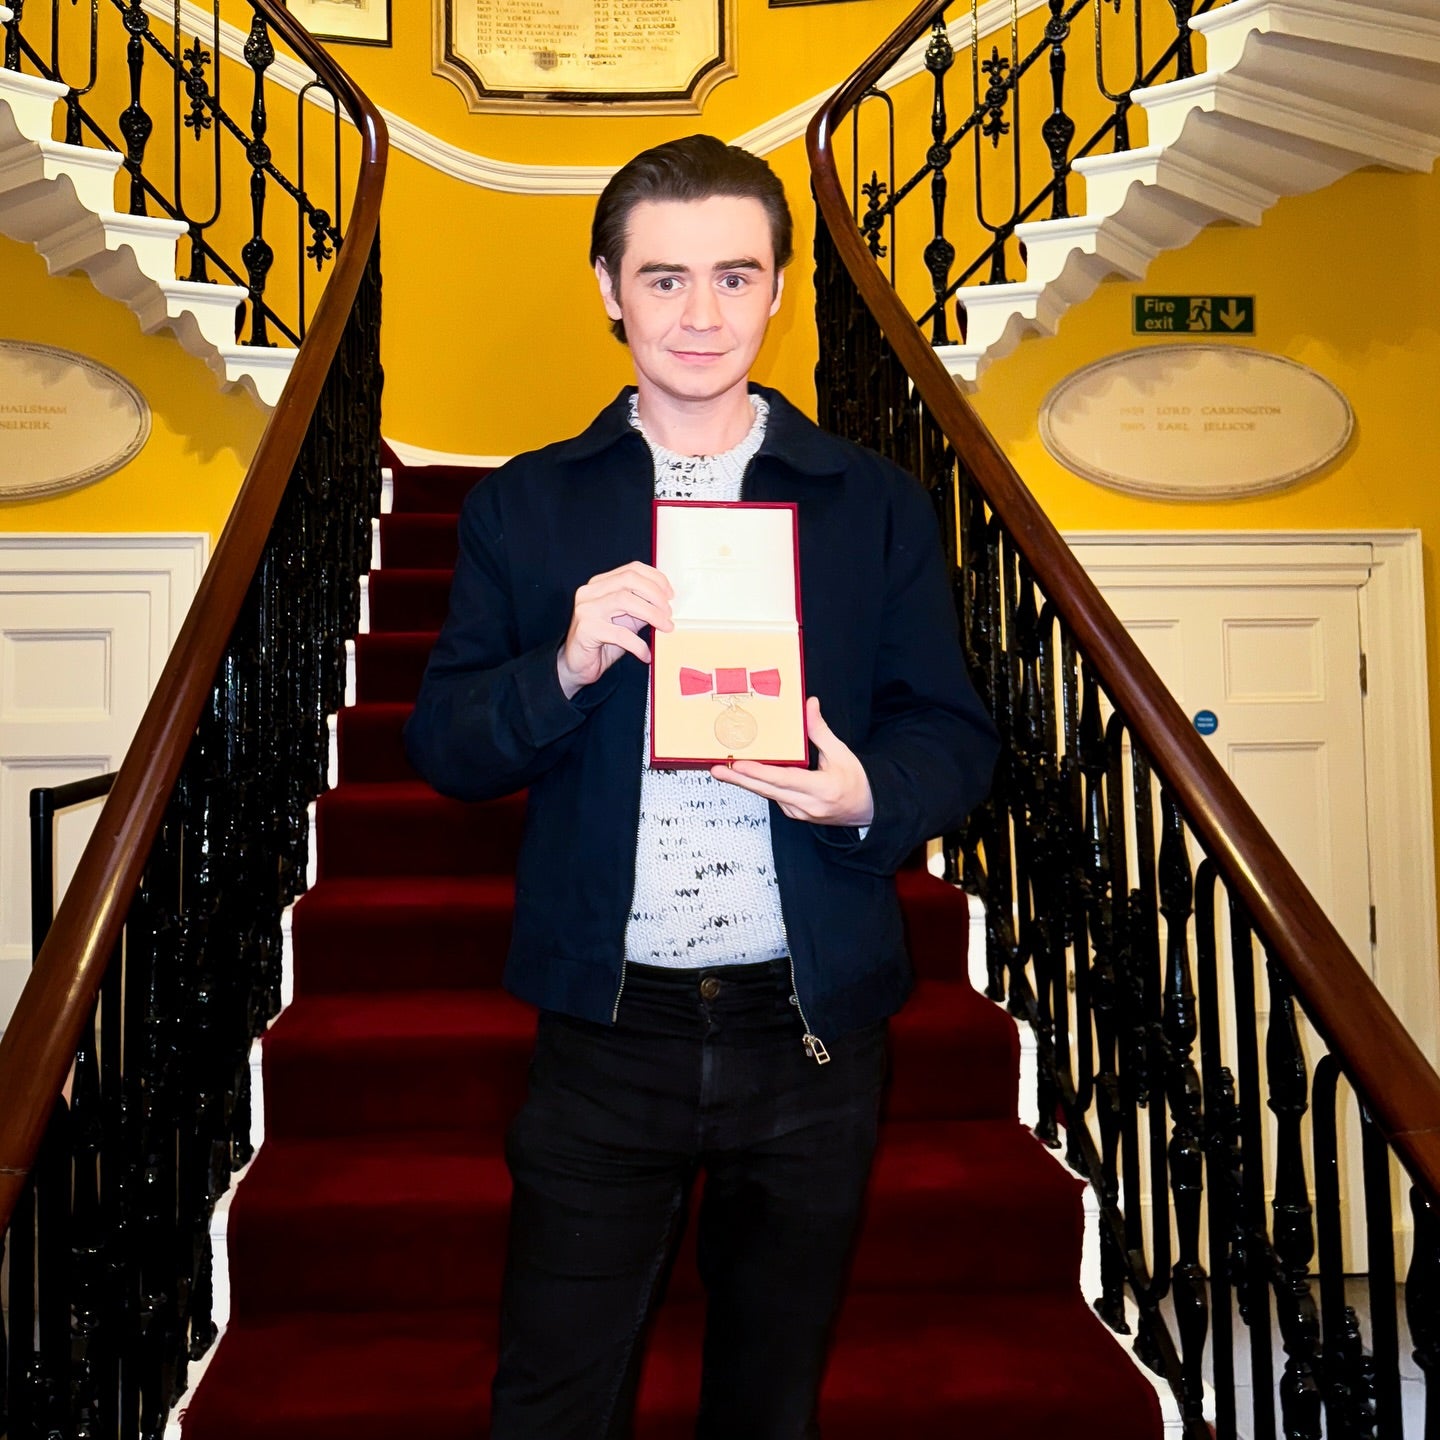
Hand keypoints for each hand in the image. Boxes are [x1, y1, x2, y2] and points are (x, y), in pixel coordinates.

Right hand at [557, 561, 672, 698]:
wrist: (577, 665)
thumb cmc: (602, 642)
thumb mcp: (626, 620)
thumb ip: (642, 607)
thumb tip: (666, 603)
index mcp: (600, 584)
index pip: (632, 569)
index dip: (656, 579)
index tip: (670, 595)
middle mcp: (590, 592)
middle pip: (629, 579)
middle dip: (655, 595)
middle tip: (668, 613)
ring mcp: (586, 609)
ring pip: (625, 600)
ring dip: (651, 614)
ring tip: (664, 627)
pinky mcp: (586, 629)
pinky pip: (619, 633)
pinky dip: (638, 644)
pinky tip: (646, 654)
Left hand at [712, 697, 873, 826]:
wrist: (867, 809)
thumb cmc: (856, 781)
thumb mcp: (841, 753)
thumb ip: (820, 731)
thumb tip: (809, 706)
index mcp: (822, 788)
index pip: (784, 780)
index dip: (759, 772)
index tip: (738, 764)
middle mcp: (807, 804)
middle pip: (767, 790)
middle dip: (739, 778)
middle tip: (717, 769)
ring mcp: (799, 812)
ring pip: (767, 794)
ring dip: (745, 781)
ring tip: (723, 770)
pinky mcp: (794, 813)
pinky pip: (773, 796)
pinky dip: (758, 785)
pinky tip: (744, 775)